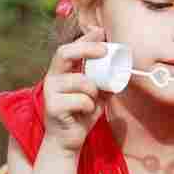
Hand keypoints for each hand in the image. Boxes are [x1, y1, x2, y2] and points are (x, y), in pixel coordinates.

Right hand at [42, 27, 110, 152]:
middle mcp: (53, 78)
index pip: (70, 48)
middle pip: (64, 53)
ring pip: (80, 80)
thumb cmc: (81, 114)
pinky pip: (80, 100)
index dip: (85, 39)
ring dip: (94, 89)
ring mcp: (50, 92)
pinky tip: (85, 112)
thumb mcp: (98, 94)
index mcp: (63, 72)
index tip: (101, 32)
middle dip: (86, 49)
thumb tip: (123, 67)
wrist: (68, 141)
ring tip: (93, 99)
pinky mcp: (52, 107)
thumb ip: (105, 80)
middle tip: (104, 51)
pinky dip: (90, 105)